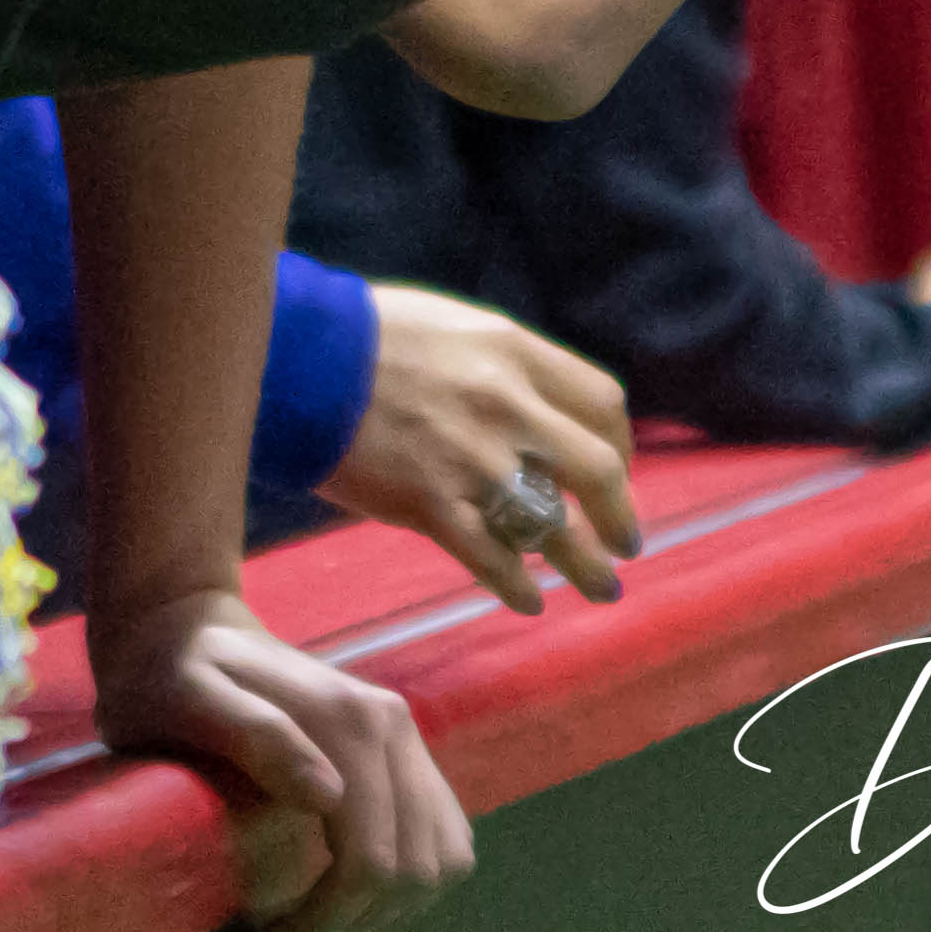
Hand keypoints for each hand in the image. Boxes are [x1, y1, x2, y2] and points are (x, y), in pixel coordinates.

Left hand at [90, 584, 474, 931]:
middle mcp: (394, 726)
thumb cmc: (169, 677)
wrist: (184, 626)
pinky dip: (409, 877)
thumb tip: (330, 800)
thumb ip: (259, 738)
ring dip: (386, 908)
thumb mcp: (189, 702)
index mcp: (351, 723)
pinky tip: (348, 885)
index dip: (321, 923)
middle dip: (350, 924)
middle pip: (415, 870)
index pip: (371, 861)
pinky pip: (443, 832)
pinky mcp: (402, 747)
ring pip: (443, 857)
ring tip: (315, 917)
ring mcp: (404, 735)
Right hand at [323, 287, 640, 615]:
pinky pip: (490, 558)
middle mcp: (508, 405)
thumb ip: (503, 367)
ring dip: (587, 565)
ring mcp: (472, 458)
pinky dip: (516, 586)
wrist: (301, 357)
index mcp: (516, 353)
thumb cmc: (369, 337)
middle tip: (629, 544)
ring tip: (604, 589)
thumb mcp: (456, 330)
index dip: (620, 444)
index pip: (602, 402)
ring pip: (554, 525)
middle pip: (598, 469)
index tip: (619, 470)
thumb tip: (536, 406)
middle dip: (622, 514)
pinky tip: (528, 601)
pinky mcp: (429, 503)